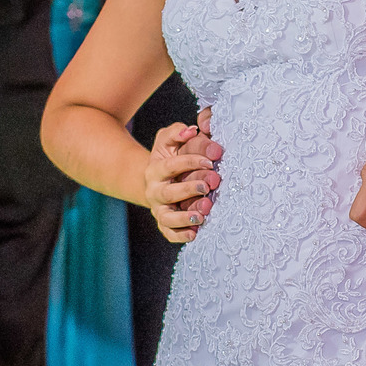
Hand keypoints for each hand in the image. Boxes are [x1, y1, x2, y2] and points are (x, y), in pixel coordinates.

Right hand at [144, 123, 221, 243]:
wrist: (155, 180)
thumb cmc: (169, 157)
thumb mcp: (168, 140)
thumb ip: (177, 132)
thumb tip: (190, 130)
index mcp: (155, 169)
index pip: (170, 165)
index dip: (190, 162)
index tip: (210, 161)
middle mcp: (154, 191)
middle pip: (169, 193)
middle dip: (188, 190)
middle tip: (208, 186)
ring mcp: (159, 208)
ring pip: (167, 217)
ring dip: (184, 217)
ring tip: (202, 215)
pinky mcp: (165, 223)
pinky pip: (169, 233)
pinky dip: (180, 235)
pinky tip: (195, 233)